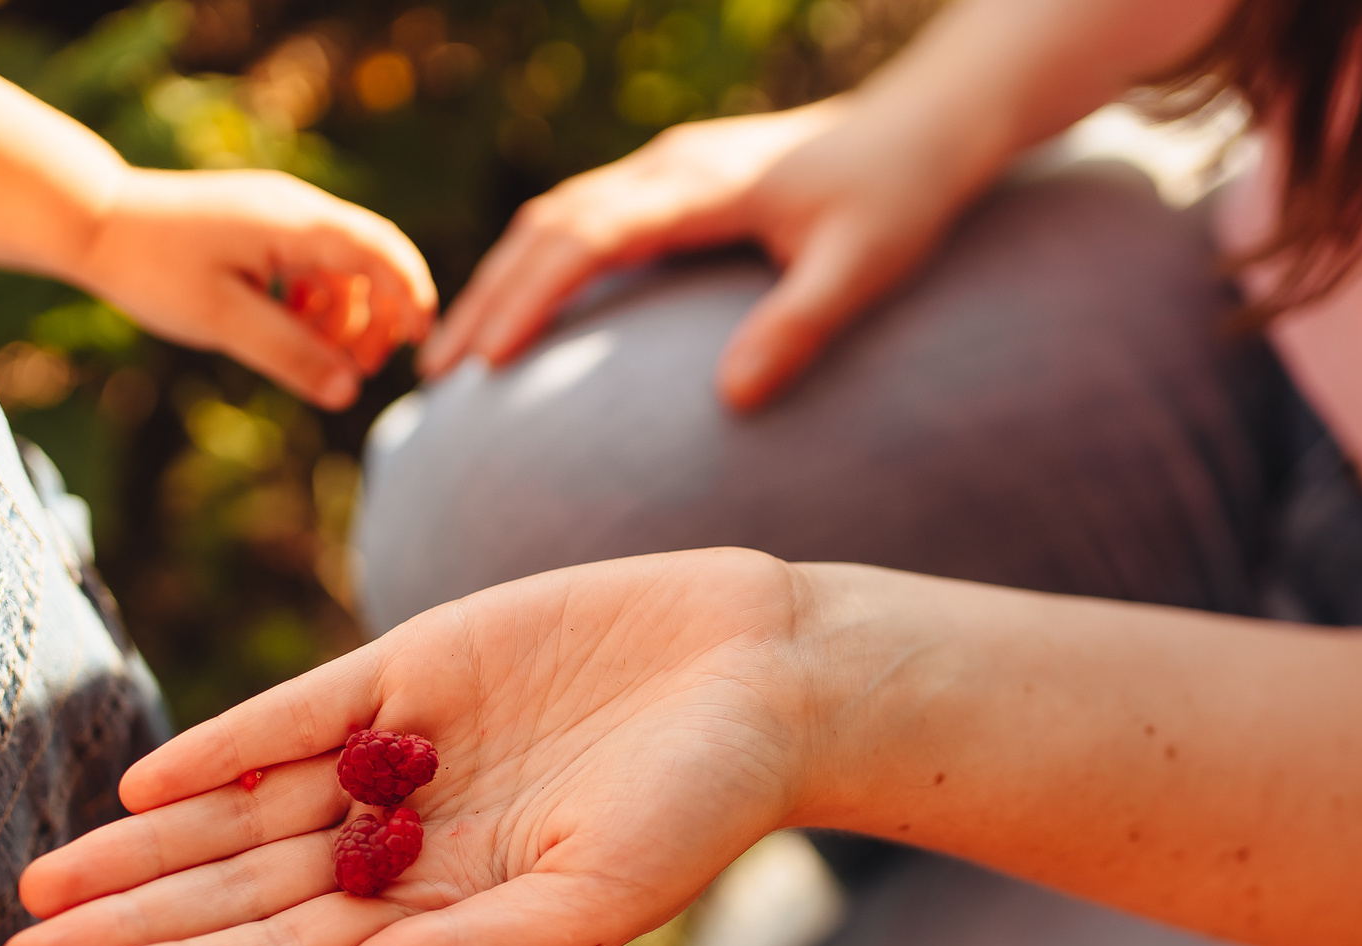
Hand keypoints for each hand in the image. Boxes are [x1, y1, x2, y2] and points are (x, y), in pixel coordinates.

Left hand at [4, 549, 810, 945]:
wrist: (766, 673)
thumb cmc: (704, 807)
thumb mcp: (595, 896)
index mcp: (443, 914)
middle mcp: (407, 843)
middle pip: (238, 891)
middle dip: (130, 924)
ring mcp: (405, 755)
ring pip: (245, 810)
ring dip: (147, 848)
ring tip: (45, 883)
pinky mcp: (416, 667)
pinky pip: (301, 715)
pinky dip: (226, 747)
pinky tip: (147, 782)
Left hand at [77, 169, 436, 410]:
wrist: (92, 220)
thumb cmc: (152, 268)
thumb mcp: (222, 321)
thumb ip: (289, 355)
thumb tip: (348, 393)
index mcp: (294, 223)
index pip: (381, 252)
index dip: (411, 297)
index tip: (417, 345)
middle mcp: (295, 207)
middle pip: (371, 257)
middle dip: (380, 315)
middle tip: (361, 370)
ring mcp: (277, 211)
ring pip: (340, 264)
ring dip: (343, 314)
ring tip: (321, 360)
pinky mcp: (258, 223)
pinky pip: (309, 261)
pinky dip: (314, 299)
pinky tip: (288, 327)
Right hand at [420, 94, 986, 408]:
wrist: (922, 127)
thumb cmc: (899, 199)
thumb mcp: (863, 267)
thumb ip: (799, 326)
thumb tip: (730, 401)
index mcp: (697, 184)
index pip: (587, 237)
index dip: (530, 297)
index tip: (487, 362)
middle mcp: (666, 168)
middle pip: (548, 226)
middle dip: (487, 297)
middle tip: (438, 374)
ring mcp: (663, 170)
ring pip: (553, 217)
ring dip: (500, 279)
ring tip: (456, 353)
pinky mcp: (670, 183)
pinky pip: (579, 219)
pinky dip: (534, 265)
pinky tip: (517, 314)